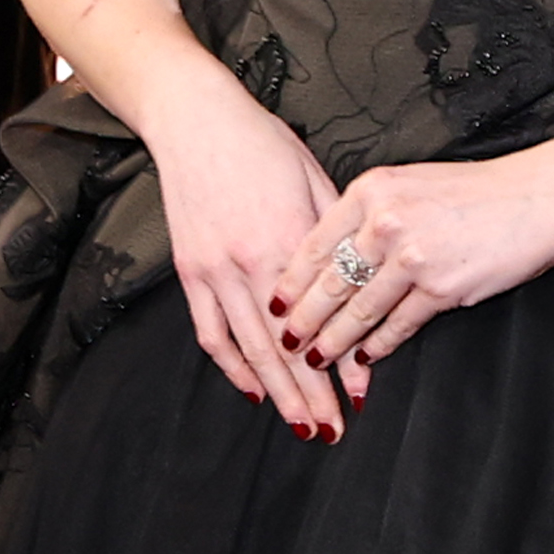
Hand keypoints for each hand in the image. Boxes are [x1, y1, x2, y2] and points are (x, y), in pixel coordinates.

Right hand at [144, 64, 352, 434]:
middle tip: (332, 432)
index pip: (323, 320)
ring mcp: (215, 271)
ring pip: (249, 350)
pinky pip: (210, 333)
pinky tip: (252, 390)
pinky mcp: (190, 271)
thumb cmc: (264, 145)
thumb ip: (336, 237)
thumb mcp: (315, 181)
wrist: (196, 121)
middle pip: (287, 348)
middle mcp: (251, 263)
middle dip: (311, 396)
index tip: (361, 397)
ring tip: (299, 426)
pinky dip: (231, 367)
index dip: (342, 364)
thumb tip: (364, 283)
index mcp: (291, 240)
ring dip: (277, 394)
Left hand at [269, 145, 553, 394]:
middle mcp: (385, 222)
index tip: (272, 306)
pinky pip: (397, 325)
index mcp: (371, 191)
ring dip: (333, 342)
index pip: (314, 244)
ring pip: (358, 310)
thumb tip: (330, 255)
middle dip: (302, 321)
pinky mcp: (442, 288)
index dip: (289, 282)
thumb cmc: (475, 192)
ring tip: (316, 361)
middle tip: (284, 345)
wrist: (538, 197)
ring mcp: (413, 257)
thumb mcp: (409, 185)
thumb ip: (368, 214)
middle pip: (328, 283)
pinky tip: (365, 359)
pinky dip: (378, 347)